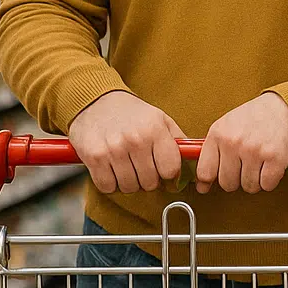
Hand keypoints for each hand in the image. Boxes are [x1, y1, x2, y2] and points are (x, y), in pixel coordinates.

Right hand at [68, 91, 185, 194]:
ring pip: (129, 187)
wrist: (96, 101)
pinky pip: (107, 186)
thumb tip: (194, 160)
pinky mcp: (93, 157)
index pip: (170, 170)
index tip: (164, 173)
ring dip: (129, 183)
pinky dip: (110, 184)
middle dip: (149, 180)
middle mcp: (136, 140)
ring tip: (127, 169)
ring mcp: (113, 149)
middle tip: (143, 169)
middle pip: (150, 182)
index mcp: (155, 130)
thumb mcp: (161, 119)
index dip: (169, 175)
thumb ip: (179, 140)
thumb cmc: (131, 113)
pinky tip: (112, 171)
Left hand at [195, 93, 287, 193]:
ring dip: (256, 180)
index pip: (205, 172)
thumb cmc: (260, 116)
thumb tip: (202, 184)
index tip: (210, 183)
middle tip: (245, 167)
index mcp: (219, 133)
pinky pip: (267, 185)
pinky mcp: (275, 158)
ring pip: (249, 186)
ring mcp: (254, 151)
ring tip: (260, 164)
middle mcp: (235, 142)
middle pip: (228, 183)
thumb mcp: (229, 125)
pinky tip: (271, 167)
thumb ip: (213, 151)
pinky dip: (271, 180)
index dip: (208, 181)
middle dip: (237, 179)